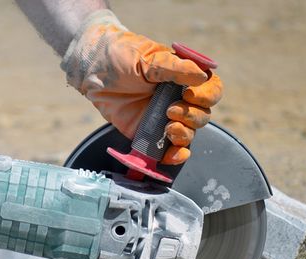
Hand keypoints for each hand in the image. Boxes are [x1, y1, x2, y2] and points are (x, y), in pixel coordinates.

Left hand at [61, 10, 222, 163]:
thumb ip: (174, 68)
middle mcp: (180, 97)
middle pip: (203, 114)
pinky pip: (170, 149)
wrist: (93, 70)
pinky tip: (172, 155)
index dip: (207, 95)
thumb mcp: (148, 58)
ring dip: (184, 134)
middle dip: (192, 116)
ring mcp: (166, 117)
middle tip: (170, 110)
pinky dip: (176, 155)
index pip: (212, 89)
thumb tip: (202, 75)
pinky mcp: (150, 133)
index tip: (190, 94)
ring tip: (168, 127)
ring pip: (190, 133)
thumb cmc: (122, 56)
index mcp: (185, 76)